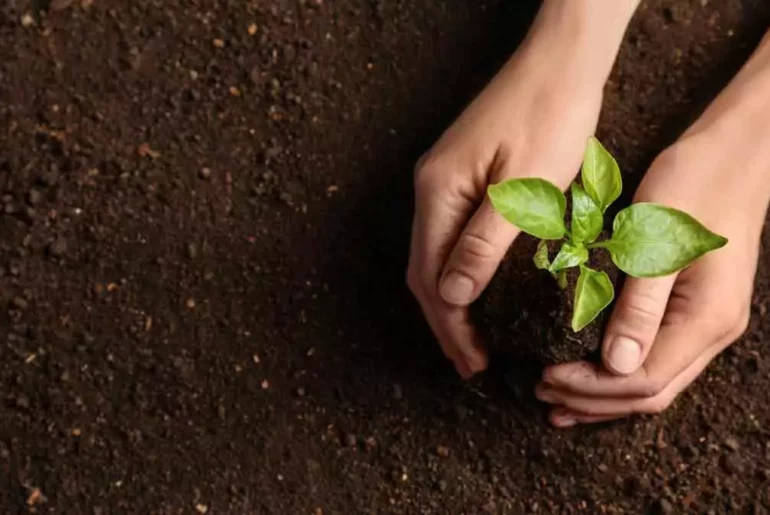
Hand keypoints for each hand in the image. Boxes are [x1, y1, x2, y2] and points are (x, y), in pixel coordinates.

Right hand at [407, 1, 638, 377]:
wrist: (561, 62)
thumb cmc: (552, 116)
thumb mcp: (526, 187)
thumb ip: (485, 244)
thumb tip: (452, 296)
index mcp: (439, 191)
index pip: (431, 276)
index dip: (450, 325)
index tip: (474, 362)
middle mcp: (431, 188)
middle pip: (425, 270)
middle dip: (446, 321)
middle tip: (472, 364)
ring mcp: (444, 181)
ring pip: (435, 256)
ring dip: (452, 301)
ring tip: (473, 340)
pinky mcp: (463, 177)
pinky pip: (451, 237)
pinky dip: (462, 273)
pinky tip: (479, 291)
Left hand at [536, 31, 769, 424]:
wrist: (731, 155)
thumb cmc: (693, 187)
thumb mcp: (656, 242)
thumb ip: (639, 306)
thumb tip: (615, 364)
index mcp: (707, 319)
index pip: (645, 380)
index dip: (592, 388)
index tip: (545, 375)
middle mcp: (712, 332)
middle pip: (650, 393)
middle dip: (592, 400)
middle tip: (540, 391)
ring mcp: (705, 324)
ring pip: (652, 382)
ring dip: (601, 394)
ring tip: (555, 397)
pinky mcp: (691, 311)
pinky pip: (653, 358)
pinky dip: (615, 372)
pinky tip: (585, 372)